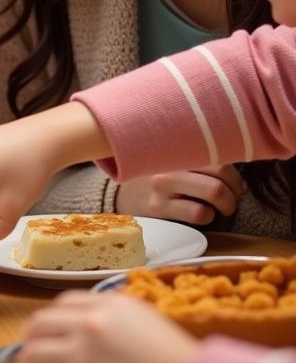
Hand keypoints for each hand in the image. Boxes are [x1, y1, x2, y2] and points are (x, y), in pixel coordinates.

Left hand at [20, 291, 198, 362]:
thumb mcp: (147, 322)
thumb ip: (114, 319)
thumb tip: (89, 327)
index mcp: (107, 305)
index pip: (62, 304)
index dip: (53, 323)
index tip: (53, 337)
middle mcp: (89, 324)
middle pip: (38, 325)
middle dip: (33, 342)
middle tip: (40, 360)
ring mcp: (81, 354)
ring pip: (31, 355)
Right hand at [116, 163, 243, 223]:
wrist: (123, 194)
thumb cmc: (159, 175)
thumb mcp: (174, 157)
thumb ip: (198, 154)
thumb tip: (238, 157)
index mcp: (175, 146)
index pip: (219, 154)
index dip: (234, 173)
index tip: (231, 183)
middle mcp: (168, 161)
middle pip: (222, 171)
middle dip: (236, 190)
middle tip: (231, 197)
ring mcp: (162, 184)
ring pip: (215, 191)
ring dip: (228, 205)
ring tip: (222, 207)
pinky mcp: (158, 206)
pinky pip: (200, 213)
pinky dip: (209, 216)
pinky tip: (201, 214)